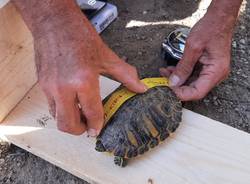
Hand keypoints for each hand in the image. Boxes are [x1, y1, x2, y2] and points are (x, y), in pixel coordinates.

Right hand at [35, 16, 145, 135]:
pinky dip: (62, 109)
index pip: (91, 114)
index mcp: (84, 81)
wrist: (54, 23)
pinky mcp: (42, 84)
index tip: (98, 130)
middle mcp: (64, 88)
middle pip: (68, 125)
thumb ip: (126, 75)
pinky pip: (51, 106)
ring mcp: (50, 87)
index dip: (97, 126)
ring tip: (81, 113)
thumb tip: (141, 88)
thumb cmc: (80, 37)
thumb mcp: (107, 56)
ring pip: (57, 118)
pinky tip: (71, 101)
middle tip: (89, 126)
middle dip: (80, 130)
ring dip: (70, 120)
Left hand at [160, 10, 233, 100]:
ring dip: (177, 79)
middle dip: (177, 86)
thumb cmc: (210, 29)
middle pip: (194, 89)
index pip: (197, 92)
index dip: (181, 94)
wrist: (219, 19)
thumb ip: (183, 67)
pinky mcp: (207, 68)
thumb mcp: (193, 48)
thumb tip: (173, 83)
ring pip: (192, 83)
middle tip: (163, 79)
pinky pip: (193, 75)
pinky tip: (171, 69)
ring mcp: (212, 72)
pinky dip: (182, 73)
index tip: (168, 88)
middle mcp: (215, 75)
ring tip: (165, 72)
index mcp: (215, 72)